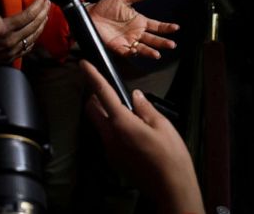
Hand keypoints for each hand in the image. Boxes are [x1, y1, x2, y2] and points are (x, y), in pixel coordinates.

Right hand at [0, 0, 49, 65]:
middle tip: (48, 3)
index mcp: (0, 27)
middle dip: (43, 13)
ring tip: (45, 17)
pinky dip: (32, 41)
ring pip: (30, 40)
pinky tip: (34, 37)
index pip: (27, 16)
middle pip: (32, 27)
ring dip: (40, 27)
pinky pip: (24, 50)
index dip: (37, 5)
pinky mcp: (2, 61)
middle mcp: (7, 42)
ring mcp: (6, 53)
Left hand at [81, 61, 204, 213]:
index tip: (83, 64)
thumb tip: (134, 96)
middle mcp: (110, 136)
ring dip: (106, 114)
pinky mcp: (114, 161)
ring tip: (129, 114)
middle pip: (93, 110)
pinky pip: (108, 138)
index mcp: (121, 123)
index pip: (102, 93)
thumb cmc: (171, 155)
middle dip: (95, 97)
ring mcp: (110, 151)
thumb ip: (145, 108)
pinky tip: (133, 132)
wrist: (171, 189)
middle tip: (109, 91)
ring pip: (99, 125)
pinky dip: (113, 128)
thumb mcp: (162, 125)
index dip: (92, 76)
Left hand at [88, 0, 178, 59]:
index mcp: (140, 21)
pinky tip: (137, 51)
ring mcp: (129, 41)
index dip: (166, 27)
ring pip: (143, 48)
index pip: (156, 26)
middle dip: (162, 42)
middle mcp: (137, 32)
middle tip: (171, 44)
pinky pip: (128, 52)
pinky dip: (133, 53)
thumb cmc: (106, 6)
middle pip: (153, 39)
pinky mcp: (119, 47)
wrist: (91, 15)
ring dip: (150, 51)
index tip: (176, 28)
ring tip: (157, 54)